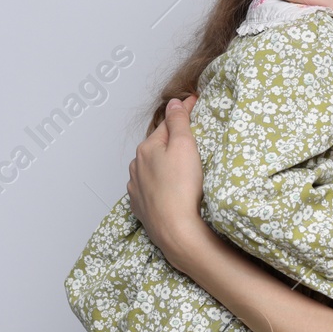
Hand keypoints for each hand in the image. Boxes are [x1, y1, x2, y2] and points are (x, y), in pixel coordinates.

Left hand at [127, 94, 206, 265]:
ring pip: (151, 169)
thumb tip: (173, 102)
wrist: (175, 230)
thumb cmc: (182, 187)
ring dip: (162, 164)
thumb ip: (178, 121)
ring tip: (180, 169)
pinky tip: (170, 189)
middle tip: (190, 139)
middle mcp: (137, 167)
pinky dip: (159, 184)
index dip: (182, 113)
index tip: (195, 103)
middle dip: (170, 140)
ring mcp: (137, 189)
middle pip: (157, 147)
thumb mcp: (184, 145)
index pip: (167, 123)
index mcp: (146, 148)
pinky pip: (150, 189)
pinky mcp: (142, 208)